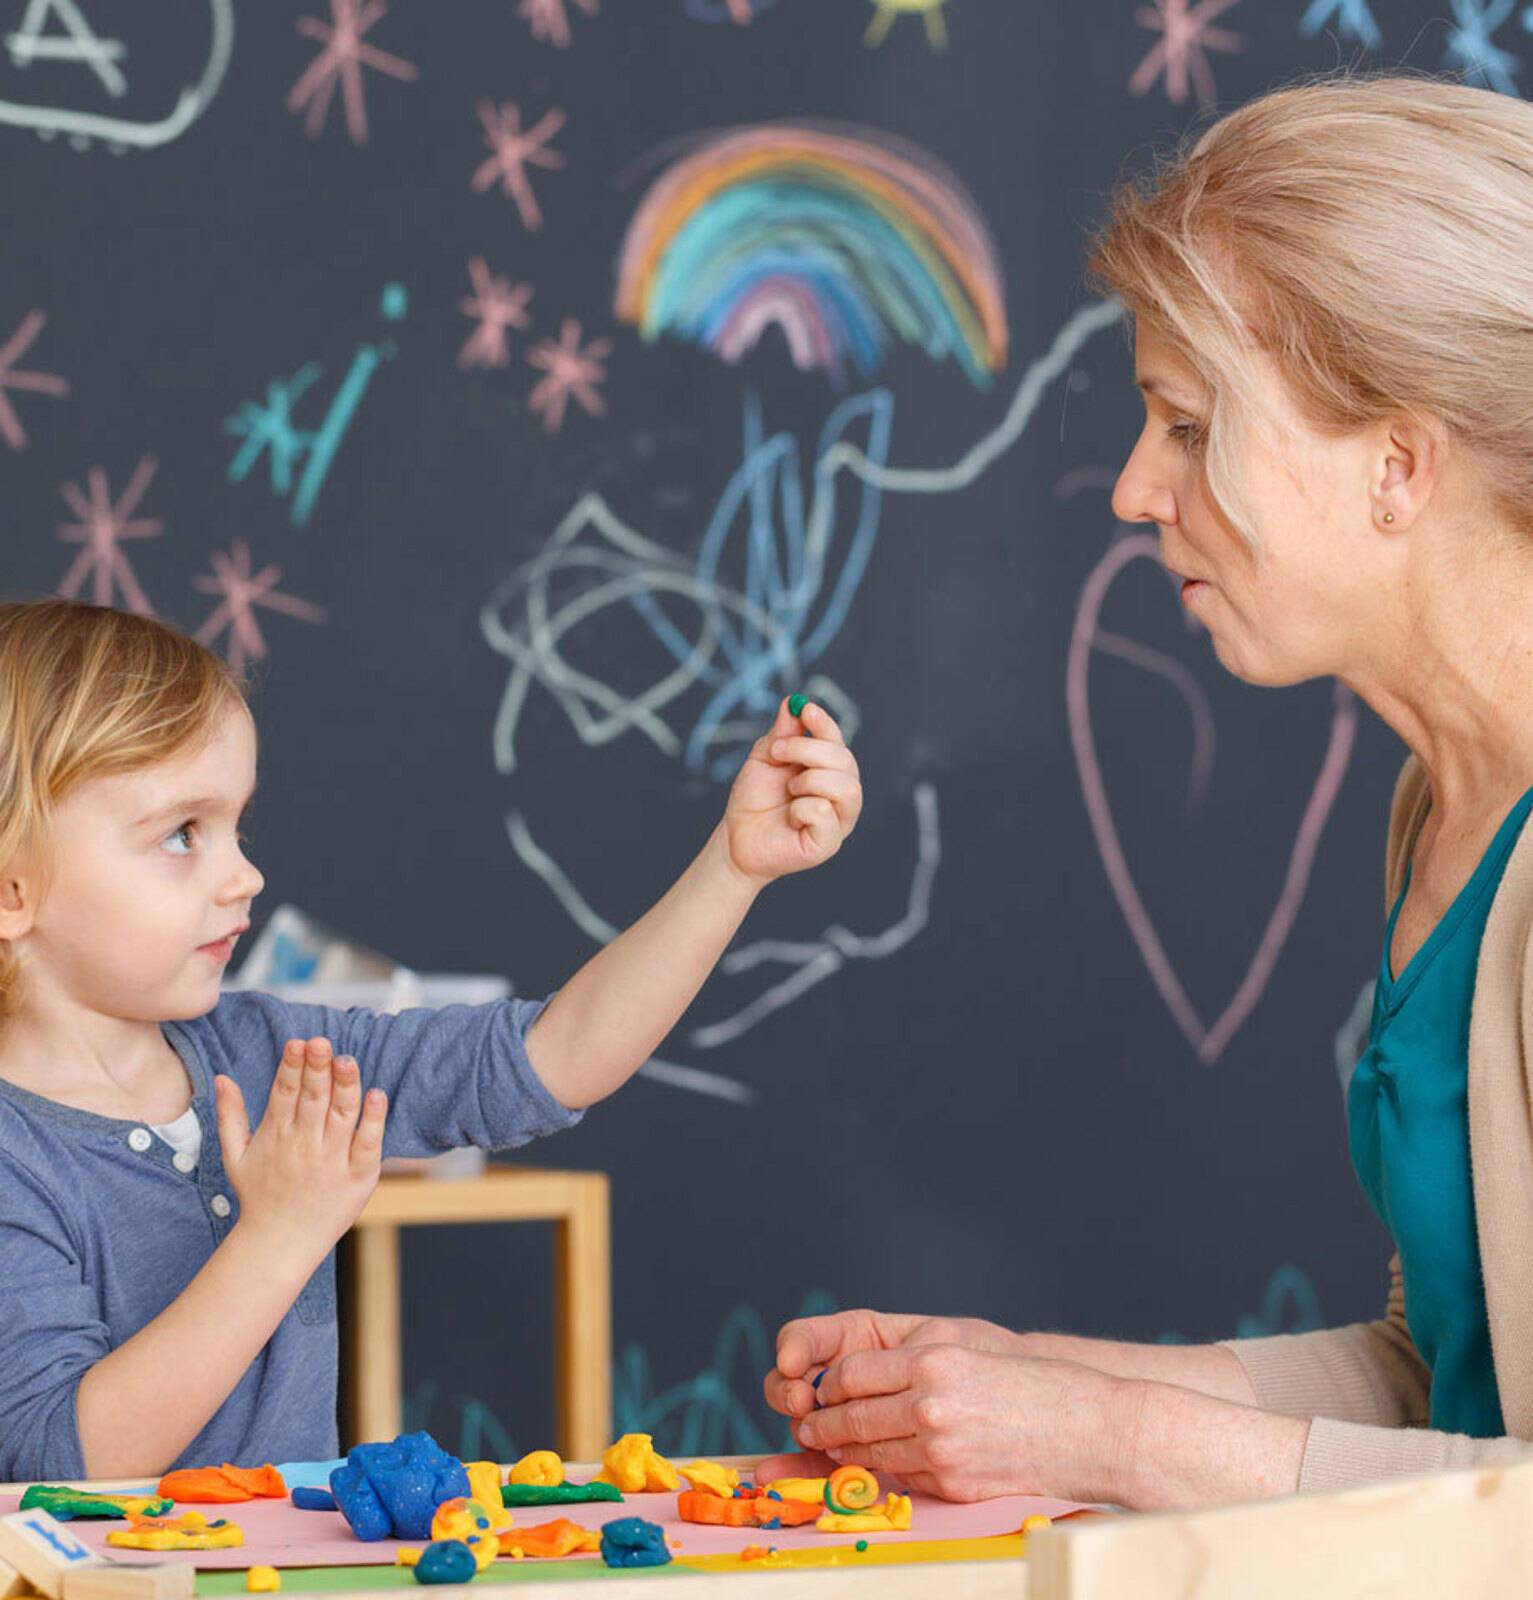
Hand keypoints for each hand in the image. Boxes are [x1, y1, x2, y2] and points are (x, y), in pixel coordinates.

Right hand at [215, 1036, 386, 1257]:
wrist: (279, 1244)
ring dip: (345, 1086)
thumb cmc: (260, 1196)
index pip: (284, 1093)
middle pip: (313, 1099)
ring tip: (346, 1061)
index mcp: (276, 1135)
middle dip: (317, 1069)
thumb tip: (222, 1078)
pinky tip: (378, 1095)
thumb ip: (230, 1115)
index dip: (292, 1067)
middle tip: (321, 1043)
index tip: (298, 1042)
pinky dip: (373, 1120)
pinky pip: (367, 1144)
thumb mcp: (235, 1156)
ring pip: (341, 1115)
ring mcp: (332, 1161)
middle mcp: (304, 1145)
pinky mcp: (357, 1177)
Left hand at [719, 698, 861, 884]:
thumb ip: (782, 734)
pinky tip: (790, 817)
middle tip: (776, 752)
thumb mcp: (765, 758)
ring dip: (810, 780)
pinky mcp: (828, 843)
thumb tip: (793, 703)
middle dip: (808, 749)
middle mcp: (840, 793)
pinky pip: (825, 814)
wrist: (735, 837)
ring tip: (789, 788)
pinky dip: (801, 809)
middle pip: (845, 761)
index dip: (825, 724)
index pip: (837, 742)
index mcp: (828, 770)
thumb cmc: (754, 799)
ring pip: (846, 788)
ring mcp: (838, 820)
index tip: (806, 710)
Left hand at [757, 1309, 1025, 1482]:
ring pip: (870, 1452)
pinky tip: (881, 1462)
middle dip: (822, 1423)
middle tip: (808, 1425)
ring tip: (833, 1445)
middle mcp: (931, 1404)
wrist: (1086, 1429)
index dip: (830, 1383)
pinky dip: (887, 1469)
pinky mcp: (953, 1485)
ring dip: (844, 1451)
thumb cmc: (1029, 1383)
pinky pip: (903, 1476)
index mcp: (932, 1361)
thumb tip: (855, 1383)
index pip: (853, 1374)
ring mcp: (941, 1449)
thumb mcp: (965, 1351)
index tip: (822, 1388)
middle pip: (852, 1416)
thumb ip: (911, 1364)